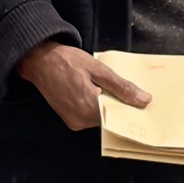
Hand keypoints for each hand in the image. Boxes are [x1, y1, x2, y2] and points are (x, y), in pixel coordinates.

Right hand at [17, 41, 149, 133]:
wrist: (40, 61)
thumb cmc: (67, 61)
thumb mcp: (99, 70)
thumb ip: (122, 87)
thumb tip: (144, 100)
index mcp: (89, 109)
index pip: (119, 119)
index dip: (131, 111)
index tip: (143, 104)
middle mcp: (80, 121)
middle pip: (110, 119)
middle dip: (120, 107)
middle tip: (129, 93)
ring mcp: (73, 122)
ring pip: (100, 118)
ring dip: (107, 106)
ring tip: (109, 89)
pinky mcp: (69, 119)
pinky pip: (89, 117)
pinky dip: (96, 107)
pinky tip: (97, 92)